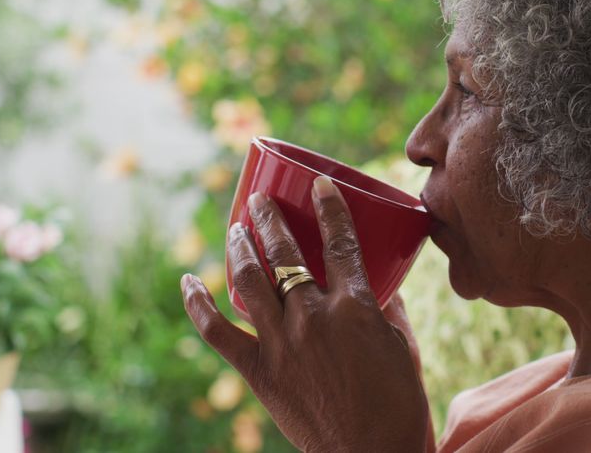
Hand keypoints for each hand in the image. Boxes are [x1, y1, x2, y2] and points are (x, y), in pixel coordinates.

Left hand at [181, 176, 430, 451]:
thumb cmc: (400, 406)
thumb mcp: (403, 348)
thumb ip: (388, 311)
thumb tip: (378, 286)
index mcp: (355, 306)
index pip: (340, 241)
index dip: (329, 207)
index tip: (320, 184)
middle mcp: (313, 316)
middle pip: (284, 252)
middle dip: (269, 217)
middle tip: (260, 199)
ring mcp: (282, 343)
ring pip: (248, 279)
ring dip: (238, 246)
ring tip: (235, 227)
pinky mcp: (259, 371)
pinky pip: (216, 332)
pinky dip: (196, 304)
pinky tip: (187, 281)